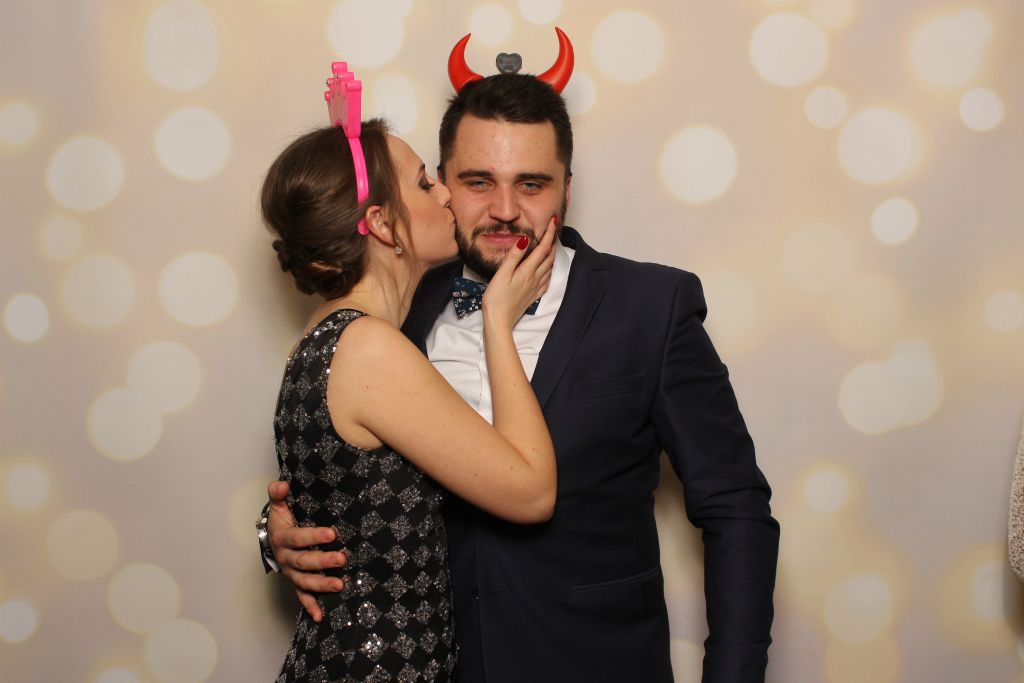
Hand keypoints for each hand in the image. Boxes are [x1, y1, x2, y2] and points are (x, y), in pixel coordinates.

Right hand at [267, 481, 346, 622]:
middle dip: (323, 561)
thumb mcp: (279, 506)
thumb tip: (282, 484)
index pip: (298, 538)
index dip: (314, 536)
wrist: (272, 539)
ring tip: (340, 585)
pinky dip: (310, 606)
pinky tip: (320, 616)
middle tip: (343, 558)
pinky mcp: (296, 583)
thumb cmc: (282, 521)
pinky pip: (302, 596)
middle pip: (304, 561)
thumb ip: (279, 494)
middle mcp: (286, 558)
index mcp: (283, 538)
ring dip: (321, 584)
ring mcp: (291, 573)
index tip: (332, 533)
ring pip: (305, 581)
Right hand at [482, 216, 556, 327]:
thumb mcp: (502, 274)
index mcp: (527, 271)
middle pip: (549, 257)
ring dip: (552, 255)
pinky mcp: (533, 295)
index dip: (549, 233)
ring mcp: (535, 287)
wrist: (499, 321)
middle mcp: (535, 278)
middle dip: (552, 242)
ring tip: (551, 245)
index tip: (553, 220)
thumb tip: (525, 239)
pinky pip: (547, 280)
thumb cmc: (496, 298)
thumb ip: (514, 256)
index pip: (543, 248)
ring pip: (549, 268)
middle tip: (553, 230)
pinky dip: (549, 270)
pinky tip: (547, 270)